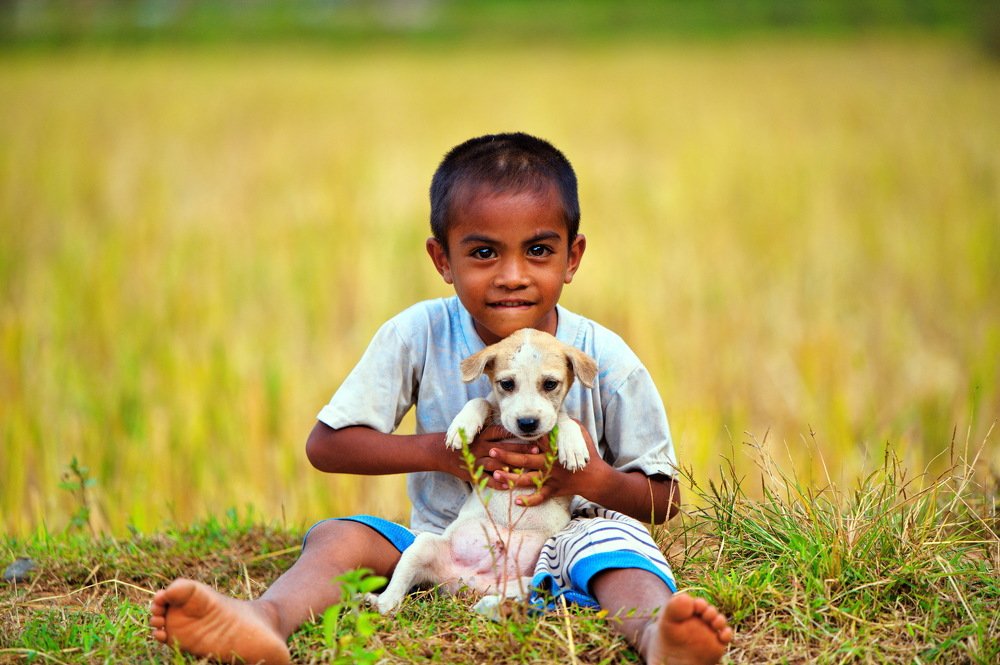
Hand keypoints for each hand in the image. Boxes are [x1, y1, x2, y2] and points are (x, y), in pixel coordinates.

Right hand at [446, 424, 540, 488]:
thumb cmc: (465, 441)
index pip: (500, 432)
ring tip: (526, 470)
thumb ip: (492, 433)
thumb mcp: (476, 433)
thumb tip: (514, 430)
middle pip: (503, 448)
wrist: (441, 452)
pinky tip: (509, 486)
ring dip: (511, 467)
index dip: (515, 433)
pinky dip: (497, 484)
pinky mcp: (472, 473)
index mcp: (481, 436)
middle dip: (520, 450)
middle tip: (536, 451)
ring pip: (495, 464)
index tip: (530, 434)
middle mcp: (480, 447)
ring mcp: (476, 461)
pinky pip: (486, 480)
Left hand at [489, 421, 609, 505]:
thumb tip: (552, 413)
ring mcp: (551, 477)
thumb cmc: (586, 452)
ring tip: (495, 476)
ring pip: (528, 479)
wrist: (596, 477)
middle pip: (525, 460)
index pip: (534, 440)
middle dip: (507, 456)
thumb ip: (564, 422)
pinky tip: (516, 501)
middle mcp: (550, 462)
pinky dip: (530, 500)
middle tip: (491, 452)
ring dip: (511, 478)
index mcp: (554, 447)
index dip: (519, 437)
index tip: (504, 434)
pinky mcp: (554, 489)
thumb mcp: (578, 431)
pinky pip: (540, 497)